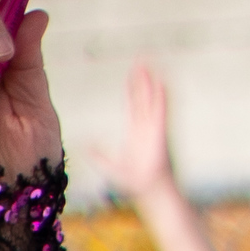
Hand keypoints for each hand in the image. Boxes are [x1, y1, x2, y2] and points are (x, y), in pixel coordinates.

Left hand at [98, 57, 177, 204]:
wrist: (151, 190)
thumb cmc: (137, 183)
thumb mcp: (112, 167)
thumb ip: (100, 156)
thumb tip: (86, 146)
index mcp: (137, 132)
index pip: (134, 105)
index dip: (133, 89)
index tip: (133, 74)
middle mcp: (147, 127)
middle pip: (144, 97)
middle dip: (143, 79)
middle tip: (142, 60)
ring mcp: (155, 128)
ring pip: (153, 99)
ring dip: (151, 82)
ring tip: (150, 63)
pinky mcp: (160, 132)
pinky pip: (162, 110)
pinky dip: (162, 96)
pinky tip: (162, 82)